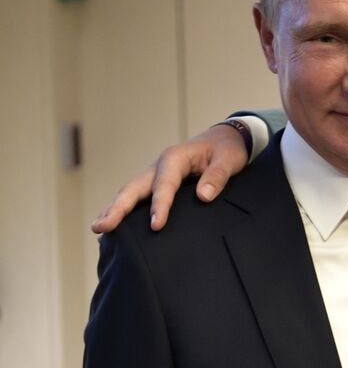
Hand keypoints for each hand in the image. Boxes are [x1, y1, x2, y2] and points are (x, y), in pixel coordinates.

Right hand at [91, 123, 249, 232]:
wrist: (224, 138)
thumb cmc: (227, 150)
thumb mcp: (229, 160)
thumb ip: (217, 176)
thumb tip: (203, 196)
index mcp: (175, 158)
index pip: (164, 185)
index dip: (160, 206)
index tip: (156, 226)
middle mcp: (160, 165)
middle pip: (134, 188)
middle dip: (118, 208)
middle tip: (102, 228)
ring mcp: (155, 174)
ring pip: (131, 192)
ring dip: (114, 209)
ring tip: (99, 229)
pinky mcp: (157, 182)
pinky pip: (138, 196)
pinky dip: (124, 208)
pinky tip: (114, 224)